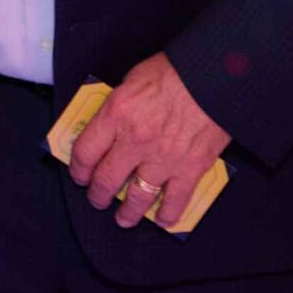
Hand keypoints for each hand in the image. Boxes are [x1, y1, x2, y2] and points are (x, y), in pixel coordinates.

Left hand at [68, 52, 230, 230]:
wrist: (214, 76)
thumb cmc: (174, 72)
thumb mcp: (132, 81)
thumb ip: (118, 108)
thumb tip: (109, 127)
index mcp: (116, 114)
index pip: (85, 151)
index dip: (78, 168)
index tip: (79, 175)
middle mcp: (135, 140)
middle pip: (107, 178)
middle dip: (98, 194)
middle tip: (97, 199)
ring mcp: (163, 158)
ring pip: (138, 196)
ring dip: (128, 212)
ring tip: (123, 219)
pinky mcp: (190, 168)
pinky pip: (175, 200)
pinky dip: (168, 214)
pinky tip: (162, 220)